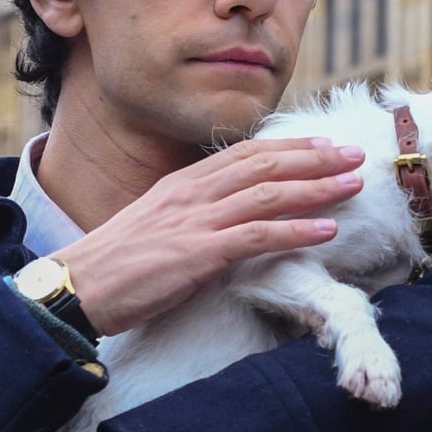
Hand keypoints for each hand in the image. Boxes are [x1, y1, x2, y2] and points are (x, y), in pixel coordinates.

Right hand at [55, 138, 364, 335]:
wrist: (77, 287)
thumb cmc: (116, 265)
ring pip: (268, 194)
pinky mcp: (198, 254)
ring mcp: (195, 221)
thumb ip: (194, 214)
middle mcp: (192, 193)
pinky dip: (295, 230)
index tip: (324, 144)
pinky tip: (327, 231)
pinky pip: (256, 237)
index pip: (245, 152)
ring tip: (353, 185)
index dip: (289, 146)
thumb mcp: (158, 225)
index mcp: (183, 183)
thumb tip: (229, 216)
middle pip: (264, 164)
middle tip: (354, 154)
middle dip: (314, 158)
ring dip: (316, 188)